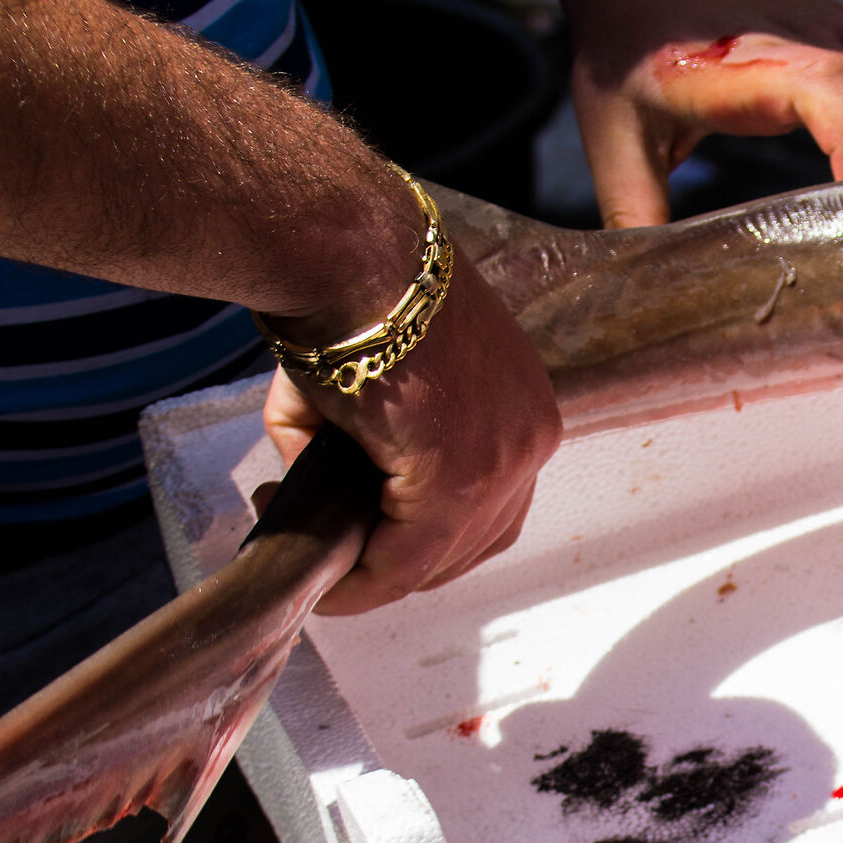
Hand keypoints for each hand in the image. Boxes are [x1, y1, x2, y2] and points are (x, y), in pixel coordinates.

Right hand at [260, 180, 562, 614]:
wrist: (353, 254)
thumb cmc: (359, 295)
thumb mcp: (384, 377)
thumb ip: (361, 444)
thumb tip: (312, 489)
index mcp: (524, 405)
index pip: (491, 501)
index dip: (424, 534)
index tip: (362, 536)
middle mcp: (531, 437)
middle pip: (476, 538)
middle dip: (405, 560)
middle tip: (341, 555)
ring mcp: (500, 461)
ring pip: (442, 556)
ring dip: (380, 573)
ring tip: (326, 567)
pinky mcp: (456, 479)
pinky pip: (409, 558)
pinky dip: (368, 582)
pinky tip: (329, 588)